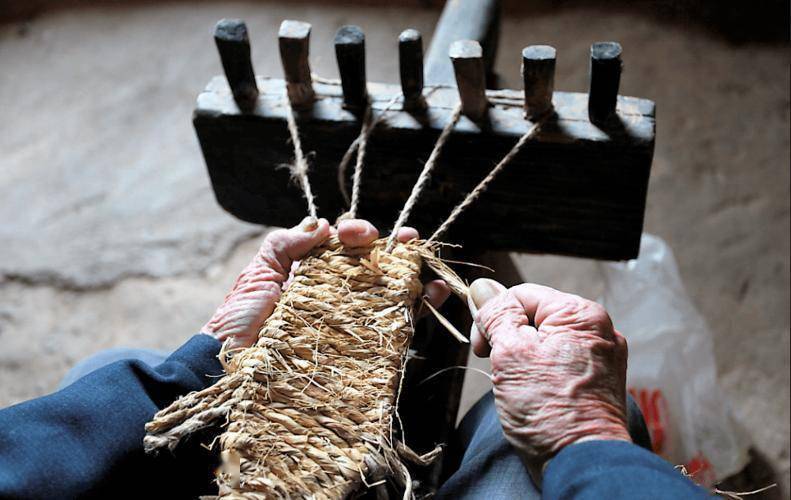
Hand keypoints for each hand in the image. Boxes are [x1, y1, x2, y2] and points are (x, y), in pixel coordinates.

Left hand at [202, 217, 449, 348]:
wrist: (229, 366)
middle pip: (372, 267)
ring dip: (414, 277)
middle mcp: (334, 294)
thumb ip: (286, 244)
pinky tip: (432, 296)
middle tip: (410, 240)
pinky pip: (392, 327)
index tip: (360, 235)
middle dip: (395, 250)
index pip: (343, 246)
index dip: (357, 234)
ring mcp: (348, 321)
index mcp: (311, 273)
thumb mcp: (259, 272)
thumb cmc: (239, 319)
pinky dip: (417, 310)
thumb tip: (323, 224)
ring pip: (388, 294)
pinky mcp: (357, 347)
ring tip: (427, 263)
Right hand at [468, 279, 630, 468]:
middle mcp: (599, 330)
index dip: (494, 318)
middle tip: (502, 371)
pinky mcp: (599, 382)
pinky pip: (561, 364)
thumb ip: (497, 315)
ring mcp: (602, 358)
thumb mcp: (510, 353)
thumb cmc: (548, 411)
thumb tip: (482, 288)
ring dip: (524, 359)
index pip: (521, 294)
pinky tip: (536, 396)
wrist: (582, 464)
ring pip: (545, 342)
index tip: (484, 350)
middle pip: (535, 317)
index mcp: (581, 314)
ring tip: (521, 388)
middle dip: (510, 341)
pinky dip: (542, 375)